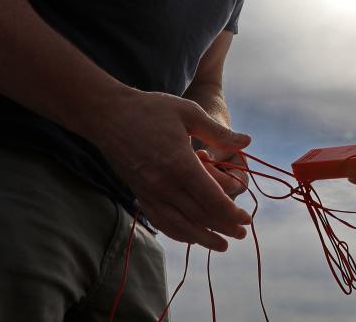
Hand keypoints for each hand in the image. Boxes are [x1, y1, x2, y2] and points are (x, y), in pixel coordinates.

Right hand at [91, 89, 252, 250]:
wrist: (108, 115)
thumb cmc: (151, 109)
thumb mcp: (189, 113)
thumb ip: (219, 132)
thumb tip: (247, 142)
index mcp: (180, 164)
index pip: (212, 199)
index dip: (232, 213)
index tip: (247, 219)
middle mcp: (164, 185)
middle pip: (199, 216)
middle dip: (223, 228)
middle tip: (241, 234)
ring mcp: (149, 192)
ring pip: (180, 224)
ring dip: (202, 238)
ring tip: (220, 245)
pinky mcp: (139, 194)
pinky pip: (161, 221)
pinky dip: (178, 232)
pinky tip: (190, 236)